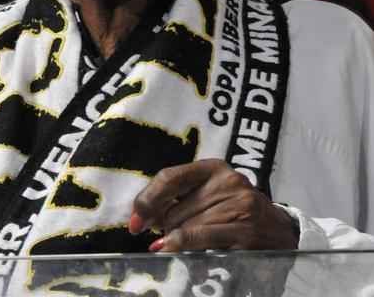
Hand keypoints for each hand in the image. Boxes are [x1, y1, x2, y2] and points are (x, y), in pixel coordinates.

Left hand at [128, 159, 299, 251]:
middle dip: (162, 227)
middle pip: (175, 207)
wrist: (281, 232)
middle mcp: (229, 181)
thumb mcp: (211, 196)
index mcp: (214, 168)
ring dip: (172, 240)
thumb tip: (143, 217)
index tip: (134, 221)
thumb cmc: (236, 214)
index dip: (147, 200)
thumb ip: (181, 200)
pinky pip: (202, 239)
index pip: (170, 178)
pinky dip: (182, 246)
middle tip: (160, 237)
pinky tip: (172, 249)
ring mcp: (240, 205)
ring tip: (172, 246)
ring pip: (186, 225)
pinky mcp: (246, 231)